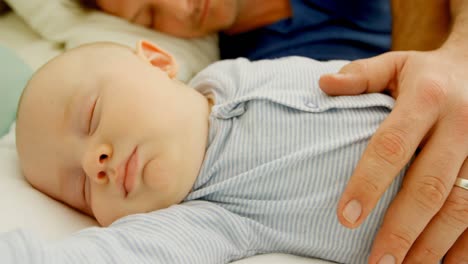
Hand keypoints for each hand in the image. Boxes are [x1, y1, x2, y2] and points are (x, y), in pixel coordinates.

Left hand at [319, 48, 467, 262]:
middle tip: (377, 262)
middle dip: (402, 229)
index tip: (346, 217)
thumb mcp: (396, 64)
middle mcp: (461, 126)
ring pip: (461, 208)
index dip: (368, 183)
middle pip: (429, 187)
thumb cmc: (429, 73)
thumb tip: (322, 82)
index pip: (391, 146)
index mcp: (427, 99)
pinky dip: (465, 245)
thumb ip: (361, 75)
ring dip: (433, 246)